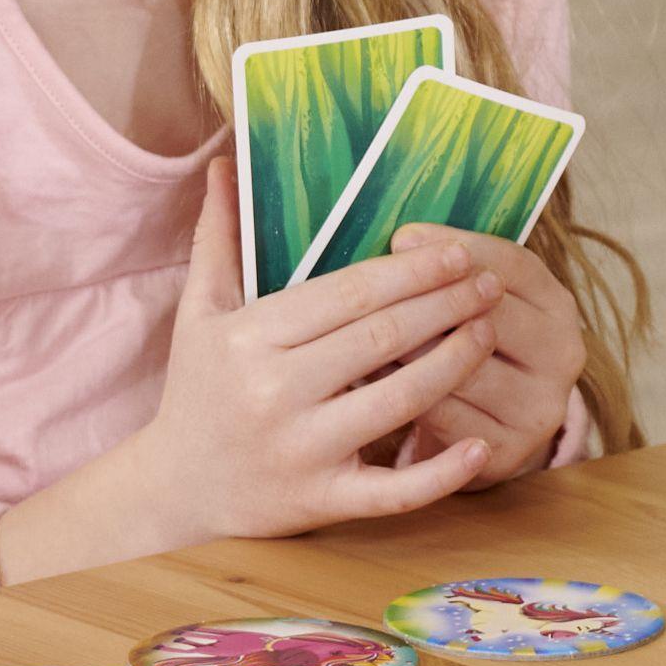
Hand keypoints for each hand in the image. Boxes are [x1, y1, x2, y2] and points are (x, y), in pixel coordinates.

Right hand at [0, 190, 502, 580]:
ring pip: (397, 400)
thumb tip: (226, 163)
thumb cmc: (197, 392)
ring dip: (454, 362)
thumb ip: (219, 238)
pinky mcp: (319, 501)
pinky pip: (391, 490)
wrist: (175, 491)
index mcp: (248, 339)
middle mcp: (273, 393)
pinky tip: (480, 444)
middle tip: (490, 282)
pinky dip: (439, 471)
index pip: (347, 294)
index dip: (410, 272)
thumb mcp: (199, 312)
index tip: (457, 252)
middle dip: (444, 305)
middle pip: (380, 338)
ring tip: (491, 330)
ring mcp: (300, 450)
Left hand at [381, 225, 584, 473]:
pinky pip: (445, 414)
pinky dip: (402, 392)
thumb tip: (407, 242)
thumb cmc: (465, 346)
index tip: (402, 238)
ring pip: (464, 367)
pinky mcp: (508, 450)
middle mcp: (562, 355)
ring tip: (359, 334)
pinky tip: (368, 378)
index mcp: (558, 307)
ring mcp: (539, 407)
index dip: (459, 248)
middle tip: (371, 292)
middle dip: (428, 301)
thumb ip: (450, 270)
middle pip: (491, 314)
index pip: (513, 265)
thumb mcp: (474, 302)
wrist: (483, 428)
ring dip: (407, 349)